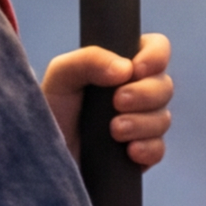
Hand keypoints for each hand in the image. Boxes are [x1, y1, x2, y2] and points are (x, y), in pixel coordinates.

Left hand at [42, 29, 172, 173]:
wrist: (41, 156)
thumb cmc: (49, 110)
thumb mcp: (62, 75)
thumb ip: (90, 60)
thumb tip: (126, 69)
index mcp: (121, 66)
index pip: (156, 49)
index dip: (155, 57)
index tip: (136, 69)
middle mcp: (136, 92)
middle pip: (165, 85)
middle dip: (145, 94)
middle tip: (118, 102)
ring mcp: (140, 124)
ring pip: (163, 118)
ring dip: (142, 123)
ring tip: (114, 130)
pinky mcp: (139, 154)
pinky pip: (159, 149)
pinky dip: (148, 149)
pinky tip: (129, 151)